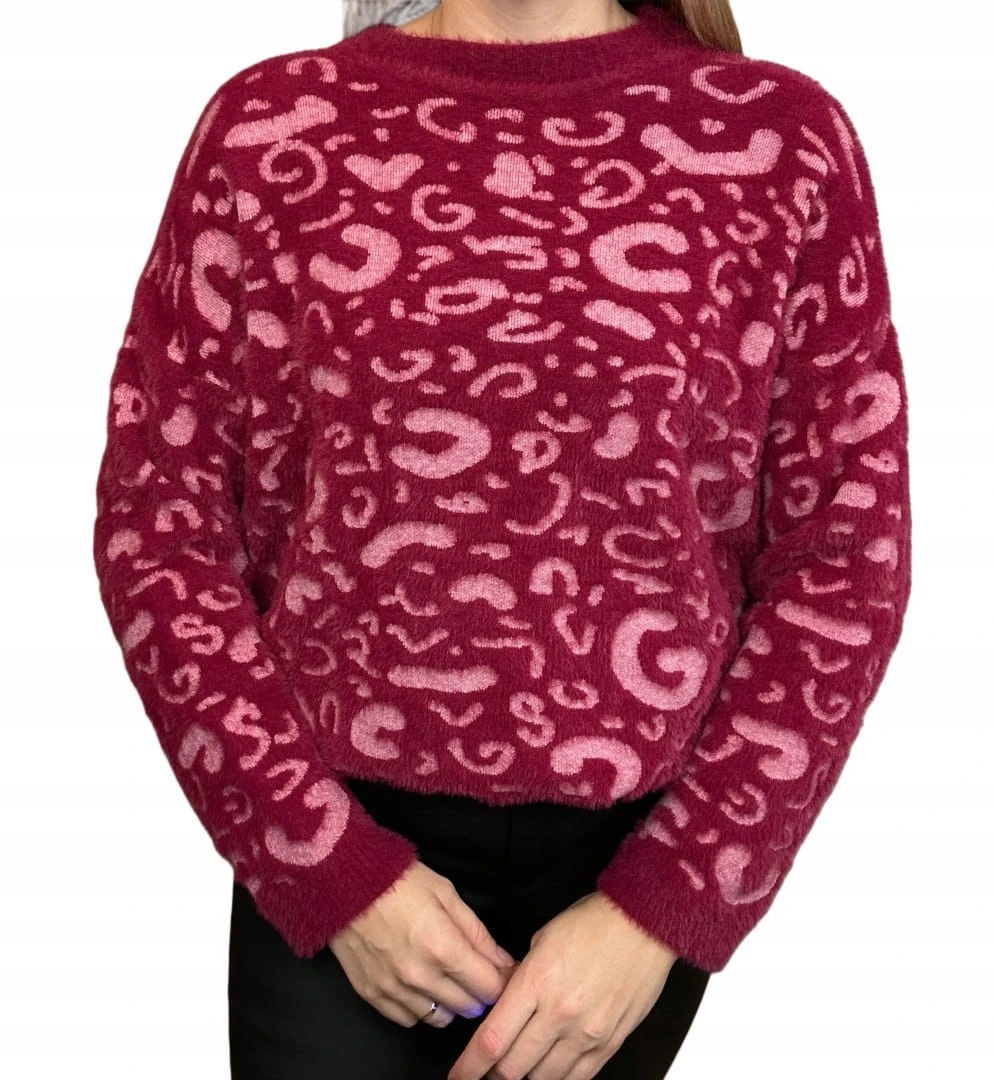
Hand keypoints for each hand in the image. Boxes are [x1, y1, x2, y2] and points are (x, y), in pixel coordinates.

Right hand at [328, 859, 517, 1028]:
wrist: (343, 881)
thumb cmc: (397, 880)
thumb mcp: (446, 894)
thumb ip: (477, 933)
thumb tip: (503, 962)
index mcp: (442, 946)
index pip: (488, 987)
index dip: (501, 981)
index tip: (501, 973)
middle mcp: (419, 976)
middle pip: (467, 1007)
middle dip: (478, 991)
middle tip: (474, 972)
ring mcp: (393, 989)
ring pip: (439, 1018)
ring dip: (450, 1003)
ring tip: (446, 978)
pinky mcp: (371, 994)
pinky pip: (408, 1019)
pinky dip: (420, 1008)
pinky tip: (420, 985)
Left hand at [446, 890, 677, 1079]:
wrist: (644, 924)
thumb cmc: (594, 923)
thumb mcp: (542, 939)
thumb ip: (519, 976)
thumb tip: (502, 1003)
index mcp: (537, 981)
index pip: (492, 1039)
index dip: (469, 1066)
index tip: (458, 1076)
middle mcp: (560, 1013)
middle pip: (512, 1067)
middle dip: (492, 1075)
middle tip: (484, 1073)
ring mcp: (587, 1032)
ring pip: (543, 1078)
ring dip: (524, 1078)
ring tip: (515, 1070)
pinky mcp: (610, 1042)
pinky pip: (578, 1078)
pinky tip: (548, 1074)